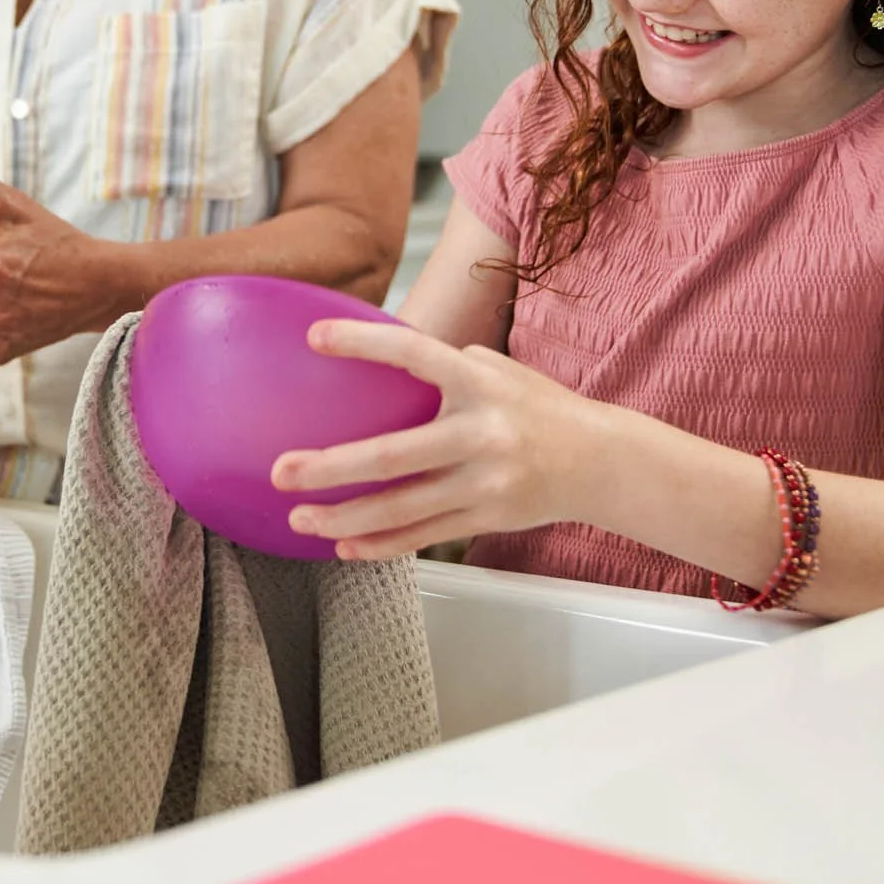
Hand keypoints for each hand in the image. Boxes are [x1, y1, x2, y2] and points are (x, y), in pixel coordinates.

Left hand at [270, 320, 598, 560]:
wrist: (601, 461)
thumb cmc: (538, 408)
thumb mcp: (498, 371)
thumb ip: (445, 368)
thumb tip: (381, 357)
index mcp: (481, 383)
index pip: (415, 354)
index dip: (365, 343)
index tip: (315, 338)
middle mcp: (482, 434)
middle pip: (393, 456)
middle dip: (331, 467)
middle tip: (282, 471)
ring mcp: (484, 484)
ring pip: (402, 509)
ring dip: (344, 516)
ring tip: (299, 516)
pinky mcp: (486, 519)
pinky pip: (423, 536)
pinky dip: (380, 545)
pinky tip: (344, 545)